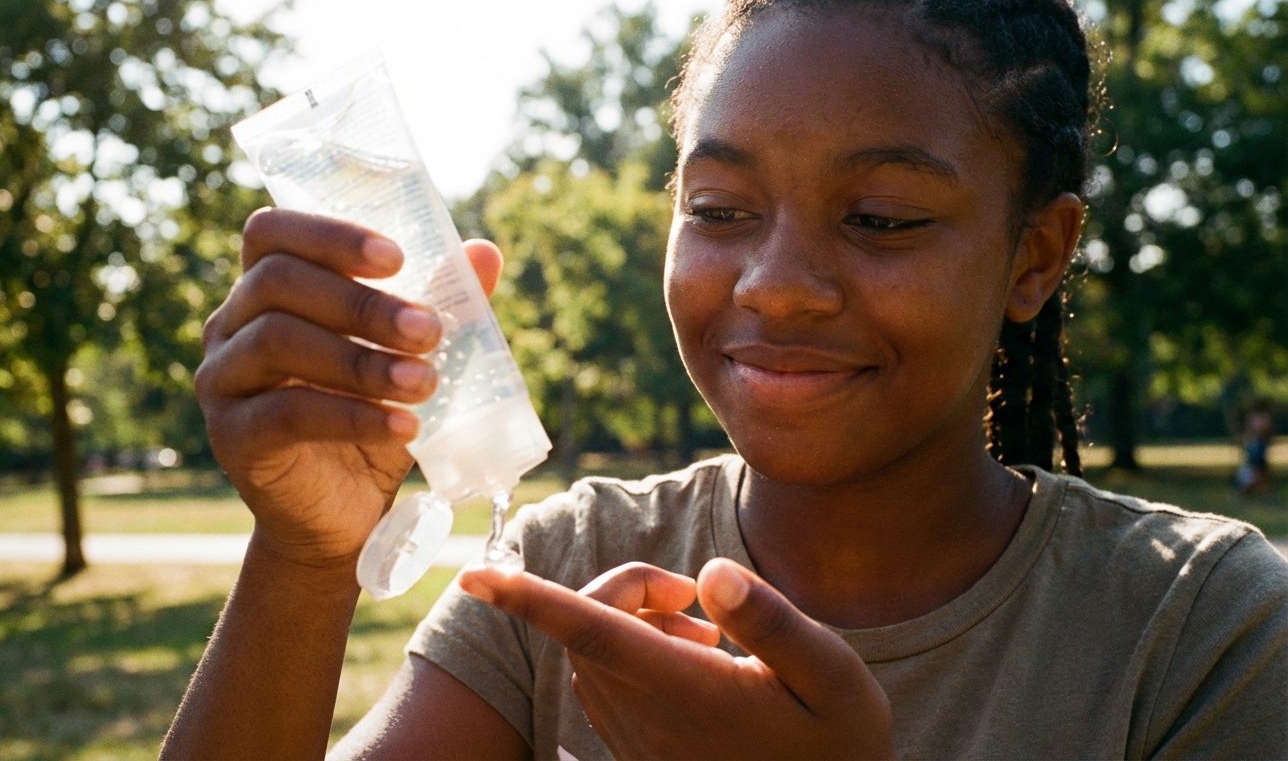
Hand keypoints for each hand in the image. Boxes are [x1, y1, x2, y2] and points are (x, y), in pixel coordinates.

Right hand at [195, 208, 501, 566]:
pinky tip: (404, 427)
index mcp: (266, 291)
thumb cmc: (372, 421)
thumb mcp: (409, 361)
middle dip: (362, 303)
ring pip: (277, 341)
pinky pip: (287, 412)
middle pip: (278, 281)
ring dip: (361, 360)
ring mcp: (222, 380)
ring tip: (424, 383)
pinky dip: (352, 415)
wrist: (342, 517)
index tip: (396, 257)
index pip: (272, 232)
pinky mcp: (231, 437)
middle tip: (429, 330)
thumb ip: (439, 304)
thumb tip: (485, 252)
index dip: (330, 234)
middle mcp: (231, 326)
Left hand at [459, 558, 894, 759]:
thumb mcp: (833, 678)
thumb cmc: (841, 745)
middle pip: (587, 628)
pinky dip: (627, 653)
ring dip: (625, 621)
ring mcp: (640, 741)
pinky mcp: (640, 753)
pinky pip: (603, 686)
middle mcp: (650, 719)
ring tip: (707, 634)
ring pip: (589, 656)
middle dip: (621, 588)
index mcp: (691, 692)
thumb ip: (772, 622)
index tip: (473, 575)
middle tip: (693, 597)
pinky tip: (694, 661)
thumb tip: (711, 571)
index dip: (528, 599)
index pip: (591, 632)